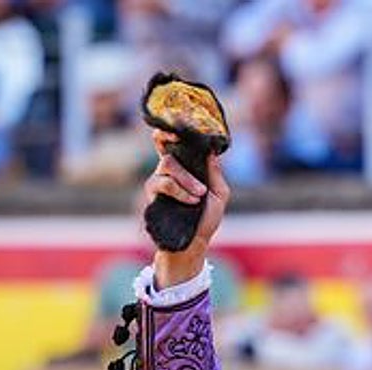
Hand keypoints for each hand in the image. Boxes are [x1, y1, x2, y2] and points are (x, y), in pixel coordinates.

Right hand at [142, 129, 230, 287]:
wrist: (194, 243)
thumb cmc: (206, 220)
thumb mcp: (219, 195)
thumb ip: (215, 173)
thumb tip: (211, 151)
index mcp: (185, 168)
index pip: (173, 144)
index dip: (170, 132)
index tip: (174, 124)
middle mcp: (168, 172)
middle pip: (170, 152)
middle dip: (188, 170)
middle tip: (202, 190)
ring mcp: (158, 181)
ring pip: (167, 166)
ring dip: (186, 181)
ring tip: (198, 197)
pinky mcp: (152, 194)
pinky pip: (162, 183)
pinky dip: (179, 191)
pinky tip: (190, 202)